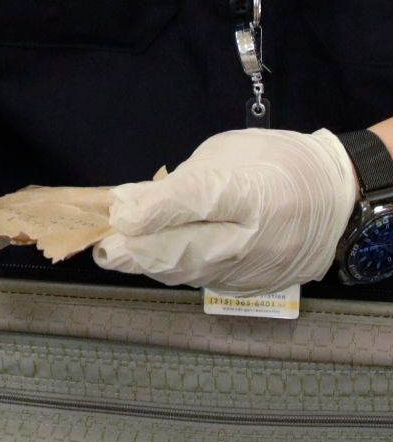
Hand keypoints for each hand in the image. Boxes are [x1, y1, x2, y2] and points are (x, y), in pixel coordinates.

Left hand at [93, 129, 354, 295]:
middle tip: (105, 248)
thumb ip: (183, 183)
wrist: (336, 199)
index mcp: (256, 192)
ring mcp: (256, 269)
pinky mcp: (253, 287)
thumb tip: (133, 206)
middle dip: (138, 251)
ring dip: (150, 263)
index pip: (202, 201)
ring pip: (188, 272)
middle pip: (187, 251)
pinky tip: (154, 258)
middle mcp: (258, 238)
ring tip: (119, 251)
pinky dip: (174, 268)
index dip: (157, 210)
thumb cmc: (275, 165)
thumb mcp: (229, 154)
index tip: (121, 214)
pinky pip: (201, 279)